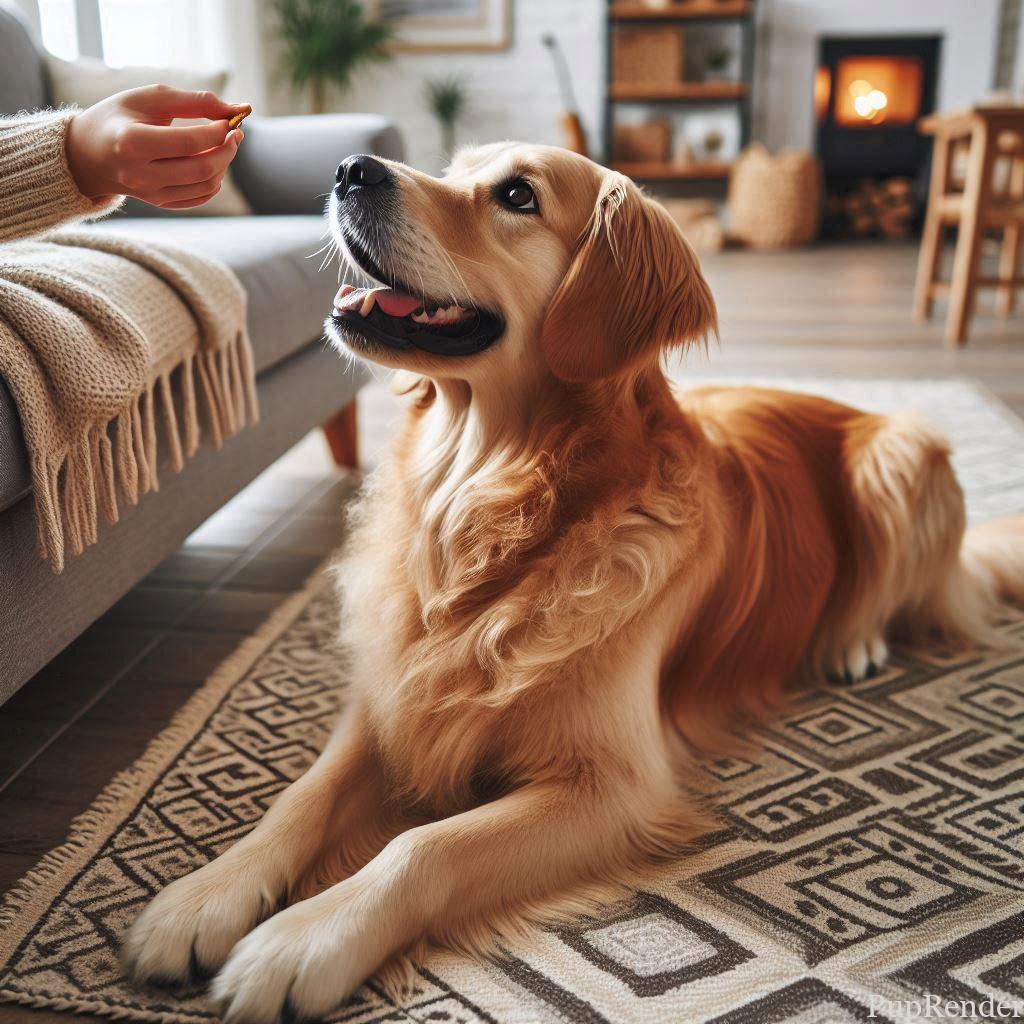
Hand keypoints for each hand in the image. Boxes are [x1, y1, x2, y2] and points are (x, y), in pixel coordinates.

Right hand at [65, 85, 247, 209]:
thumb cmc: (121, 117)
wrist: (88, 152)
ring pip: (206, 186)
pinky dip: (214, 180)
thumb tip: (239, 110)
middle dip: (227, 150)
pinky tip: (211, 162)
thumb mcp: (150, 98)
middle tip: (236, 134)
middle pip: (202, 169)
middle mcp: (140, 174)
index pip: (189, 143)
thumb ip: (194, 102)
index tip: (229, 121)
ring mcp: (151, 193)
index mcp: (132, 143)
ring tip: (223, 145)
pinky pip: (200, 197)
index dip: (218, 132)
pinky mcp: (160, 203)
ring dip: (224, 164)